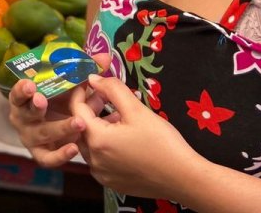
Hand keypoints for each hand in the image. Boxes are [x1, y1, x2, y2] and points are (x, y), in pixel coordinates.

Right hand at [7, 79, 91, 166]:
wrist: (68, 126)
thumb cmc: (64, 98)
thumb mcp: (72, 84)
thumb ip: (86, 71)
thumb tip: (104, 57)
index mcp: (25, 98)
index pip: (17, 93)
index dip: (21, 90)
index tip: (30, 84)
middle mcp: (24, 118)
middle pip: (27, 113)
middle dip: (35, 106)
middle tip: (43, 100)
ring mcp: (31, 138)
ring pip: (41, 134)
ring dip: (59, 128)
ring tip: (79, 122)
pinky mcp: (43, 155)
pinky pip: (48, 159)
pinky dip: (60, 154)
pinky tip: (75, 148)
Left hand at [71, 74, 202, 199]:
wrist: (183, 177)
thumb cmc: (162, 142)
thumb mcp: (137, 109)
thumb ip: (113, 89)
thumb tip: (93, 78)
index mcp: (97, 140)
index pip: (77, 110)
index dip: (81, 93)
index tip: (90, 82)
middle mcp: (93, 160)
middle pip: (81, 128)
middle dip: (90, 109)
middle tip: (106, 97)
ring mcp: (102, 174)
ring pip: (90, 144)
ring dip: (98, 127)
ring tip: (118, 115)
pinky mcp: (111, 182)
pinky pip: (100, 159)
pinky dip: (105, 144)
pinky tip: (123, 137)